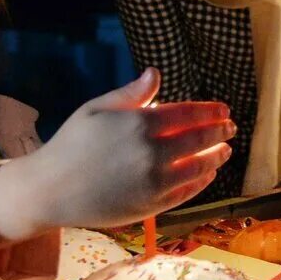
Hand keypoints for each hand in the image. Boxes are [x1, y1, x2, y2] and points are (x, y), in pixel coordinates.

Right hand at [0, 68, 233, 241]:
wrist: (50, 190)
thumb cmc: (71, 144)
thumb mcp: (96, 110)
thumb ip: (131, 94)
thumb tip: (156, 73)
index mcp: (138, 123)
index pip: (188, 114)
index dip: (210, 111)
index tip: (223, 110)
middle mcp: (151, 152)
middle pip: (200, 139)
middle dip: (220, 132)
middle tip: (230, 128)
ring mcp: (154, 182)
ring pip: (199, 167)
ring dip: (216, 157)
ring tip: (224, 151)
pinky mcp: (152, 206)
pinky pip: (186, 192)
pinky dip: (201, 181)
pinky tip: (207, 174)